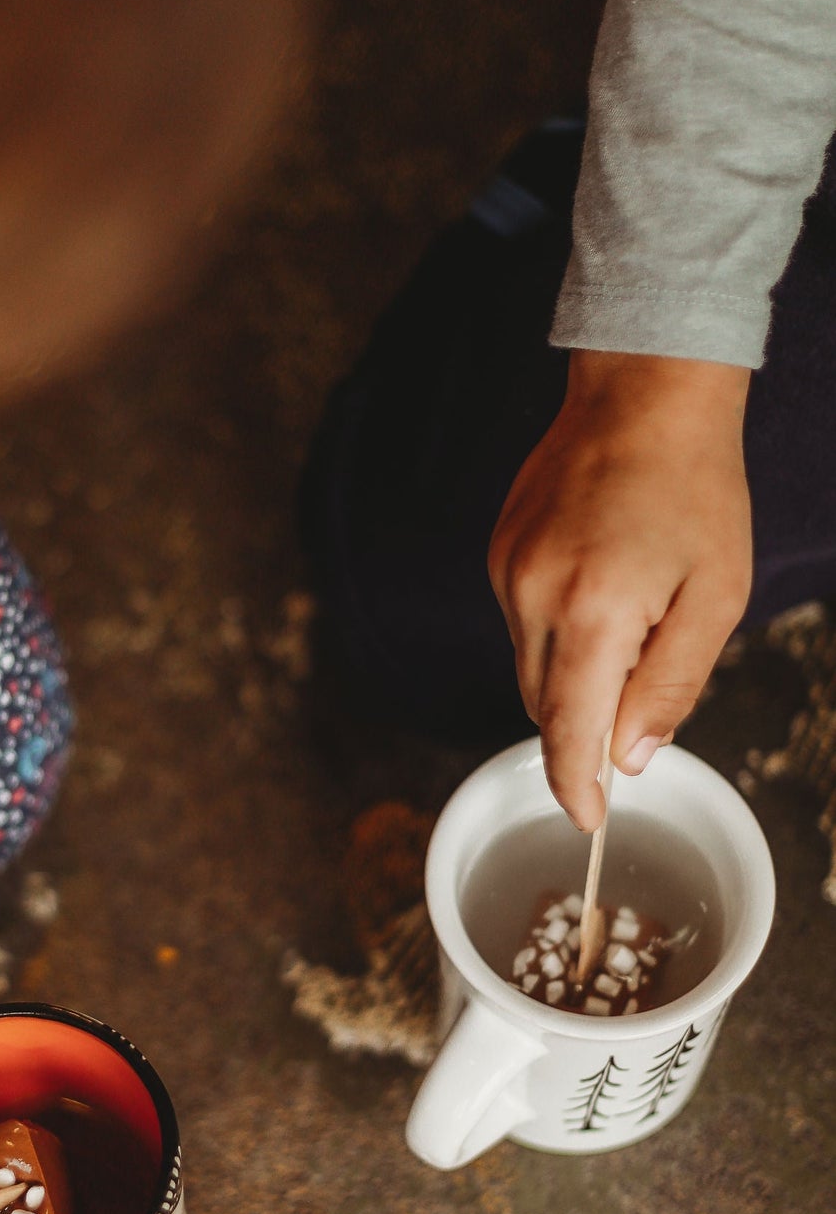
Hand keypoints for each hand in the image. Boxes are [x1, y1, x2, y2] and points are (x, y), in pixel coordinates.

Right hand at [488, 350, 751, 829]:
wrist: (644, 392)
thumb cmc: (695, 489)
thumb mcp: (715, 597)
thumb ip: (671, 685)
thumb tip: (630, 757)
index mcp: (594, 614)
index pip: (569, 732)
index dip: (577, 786)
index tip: (588, 821)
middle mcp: (533, 598)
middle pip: (545, 706)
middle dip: (584, 729)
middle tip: (638, 707)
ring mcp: (506, 573)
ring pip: (531, 667)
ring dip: (575, 677)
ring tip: (632, 621)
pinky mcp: (498, 555)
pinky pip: (522, 624)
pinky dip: (559, 632)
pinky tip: (603, 588)